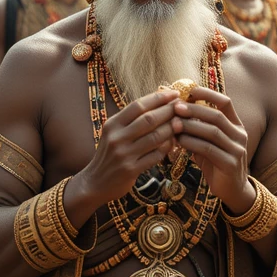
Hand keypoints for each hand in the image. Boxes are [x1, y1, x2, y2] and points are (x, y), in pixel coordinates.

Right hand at [74, 89, 178, 205]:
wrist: (95, 182)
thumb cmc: (109, 154)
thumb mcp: (113, 133)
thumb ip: (131, 120)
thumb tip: (158, 103)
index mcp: (112, 124)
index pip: (138, 105)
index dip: (158, 98)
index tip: (174, 93)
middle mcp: (116, 138)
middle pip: (148, 119)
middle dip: (168, 111)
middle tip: (182, 107)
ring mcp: (123, 154)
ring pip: (155, 137)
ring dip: (171, 129)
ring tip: (181, 123)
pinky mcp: (130, 170)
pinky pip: (155, 156)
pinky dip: (167, 148)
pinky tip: (174, 143)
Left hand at [172, 87, 251, 213]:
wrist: (233, 191)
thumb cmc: (217, 163)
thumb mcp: (208, 143)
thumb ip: (198, 129)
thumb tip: (175, 112)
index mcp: (236, 125)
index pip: (225, 102)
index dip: (208, 94)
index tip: (189, 90)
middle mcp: (240, 135)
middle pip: (216, 116)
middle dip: (195, 109)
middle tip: (176, 107)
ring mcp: (237, 150)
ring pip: (212, 132)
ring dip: (191, 126)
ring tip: (174, 124)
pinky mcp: (230, 164)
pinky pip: (209, 149)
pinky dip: (192, 143)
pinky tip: (179, 141)